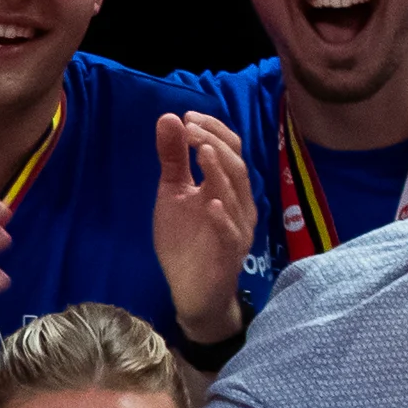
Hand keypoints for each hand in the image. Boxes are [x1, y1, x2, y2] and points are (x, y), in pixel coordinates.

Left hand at [153, 112, 257, 339]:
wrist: (193, 290)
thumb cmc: (186, 240)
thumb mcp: (173, 194)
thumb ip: (173, 160)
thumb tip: (168, 118)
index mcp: (226, 186)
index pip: (230, 149)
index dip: (213, 130)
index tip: (187, 117)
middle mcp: (239, 203)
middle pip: (237, 166)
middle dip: (215, 143)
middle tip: (190, 128)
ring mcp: (237, 227)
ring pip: (236, 195)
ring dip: (219, 172)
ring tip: (204, 151)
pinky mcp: (230, 252)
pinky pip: (230, 232)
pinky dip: (222, 218)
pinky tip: (211, 203)